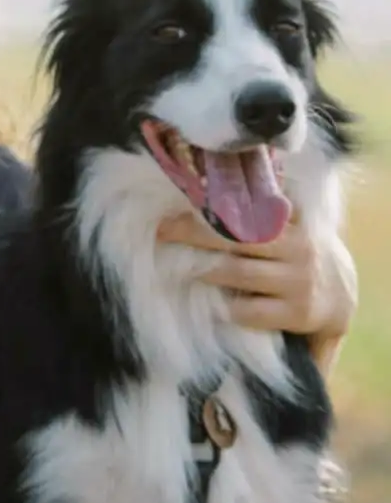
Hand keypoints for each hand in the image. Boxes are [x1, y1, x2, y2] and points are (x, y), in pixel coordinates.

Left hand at [157, 207, 357, 369]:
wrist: (340, 301)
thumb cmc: (297, 259)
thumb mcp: (289, 232)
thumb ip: (262, 214)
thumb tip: (212, 189)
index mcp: (293, 227)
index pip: (248, 215)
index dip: (209, 213)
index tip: (172, 214)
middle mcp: (298, 250)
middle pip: (237, 240)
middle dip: (195, 235)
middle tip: (162, 233)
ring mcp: (298, 282)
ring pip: (239, 273)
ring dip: (205, 271)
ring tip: (177, 267)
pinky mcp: (297, 313)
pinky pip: (249, 311)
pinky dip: (228, 309)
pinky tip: (213, 307)